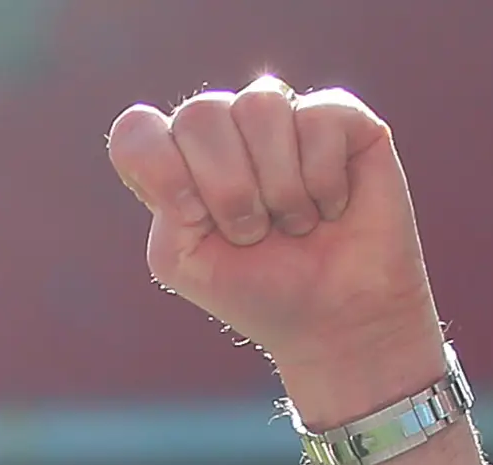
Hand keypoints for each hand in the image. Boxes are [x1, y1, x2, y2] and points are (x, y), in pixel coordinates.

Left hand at [106, 79, 484, 464]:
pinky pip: (316, 115)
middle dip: (226, 192)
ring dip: (275, 187)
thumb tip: (144, 132)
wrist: (340, 331)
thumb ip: (164, 195)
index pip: (143, 127)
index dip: (161, 168)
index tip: (196, 223)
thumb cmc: (264, 304)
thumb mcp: (190, 261)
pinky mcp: (349, 125)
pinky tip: (329, 207)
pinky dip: (319, 174)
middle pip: (197, 113)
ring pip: (258, 106)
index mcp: (183, 168)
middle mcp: (235, 137)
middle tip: (255, 235)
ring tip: (296, 225)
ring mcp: (293, 127)